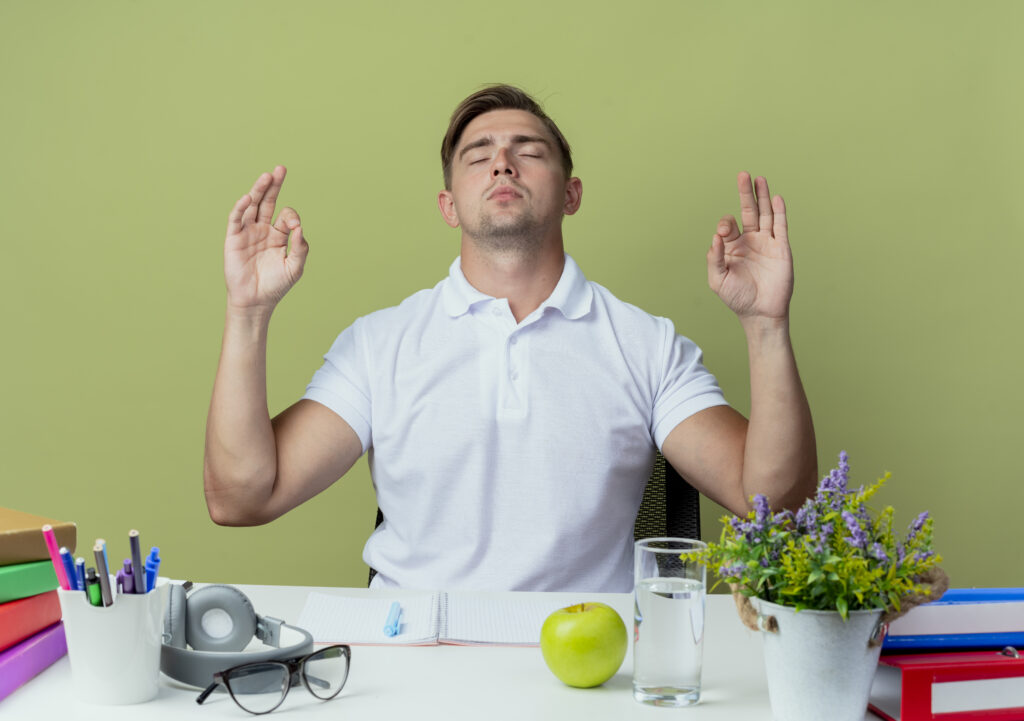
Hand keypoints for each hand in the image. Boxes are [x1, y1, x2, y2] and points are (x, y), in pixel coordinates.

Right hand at [224, 165, 308, 311]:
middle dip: (274, 186)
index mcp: (278, 235)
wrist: (255, 301)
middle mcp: (262, 230)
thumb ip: (300, 247)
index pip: (286, 216)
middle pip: (268, 202)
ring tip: (267, 176)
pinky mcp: (234, 238)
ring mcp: (247, 232)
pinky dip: (241, 207)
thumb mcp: (295, 267)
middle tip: (280, 169)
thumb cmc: (276, 285)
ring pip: (252, 206)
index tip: (294, 226)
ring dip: (259, 190)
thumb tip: (299, 227)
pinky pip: (236, 219)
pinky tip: (249, 198)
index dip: (291, 217)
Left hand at [707, 172, 793, 322]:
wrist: (760, 313)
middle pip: (748, 211)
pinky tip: (775, 198)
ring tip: (760, 179)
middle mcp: (750, 241)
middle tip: (743, 175)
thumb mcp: (718, 280)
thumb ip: (714, 258)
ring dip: (762, 197)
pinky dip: (779, 212)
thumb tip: (715, 237)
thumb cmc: (737, 298)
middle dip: (745, 194)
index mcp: (732, 247)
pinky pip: (780, 226)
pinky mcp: (781, 248)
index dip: (725, 224)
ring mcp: (766, 243)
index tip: (724, 232)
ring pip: (765, 214)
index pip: (728, 226)